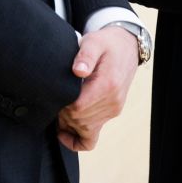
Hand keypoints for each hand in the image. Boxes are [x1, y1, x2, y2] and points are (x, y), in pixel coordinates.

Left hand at [57, 25, 139, 150]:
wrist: (127, 47)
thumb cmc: (107, 44)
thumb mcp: (95, 42)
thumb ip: (86, 54)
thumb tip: (78, 70)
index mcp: (108, 85)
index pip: (78, 107)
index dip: (62, 104)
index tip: (55, 93)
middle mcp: (112, 102)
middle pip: (79, 120)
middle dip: (62, 114)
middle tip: (54, 99)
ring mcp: (113, 110)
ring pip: (84, 129)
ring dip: (68, 123)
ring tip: (58, 108)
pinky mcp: (111, 113)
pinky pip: (92, 138)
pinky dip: (77, 140)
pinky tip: (64, 132)